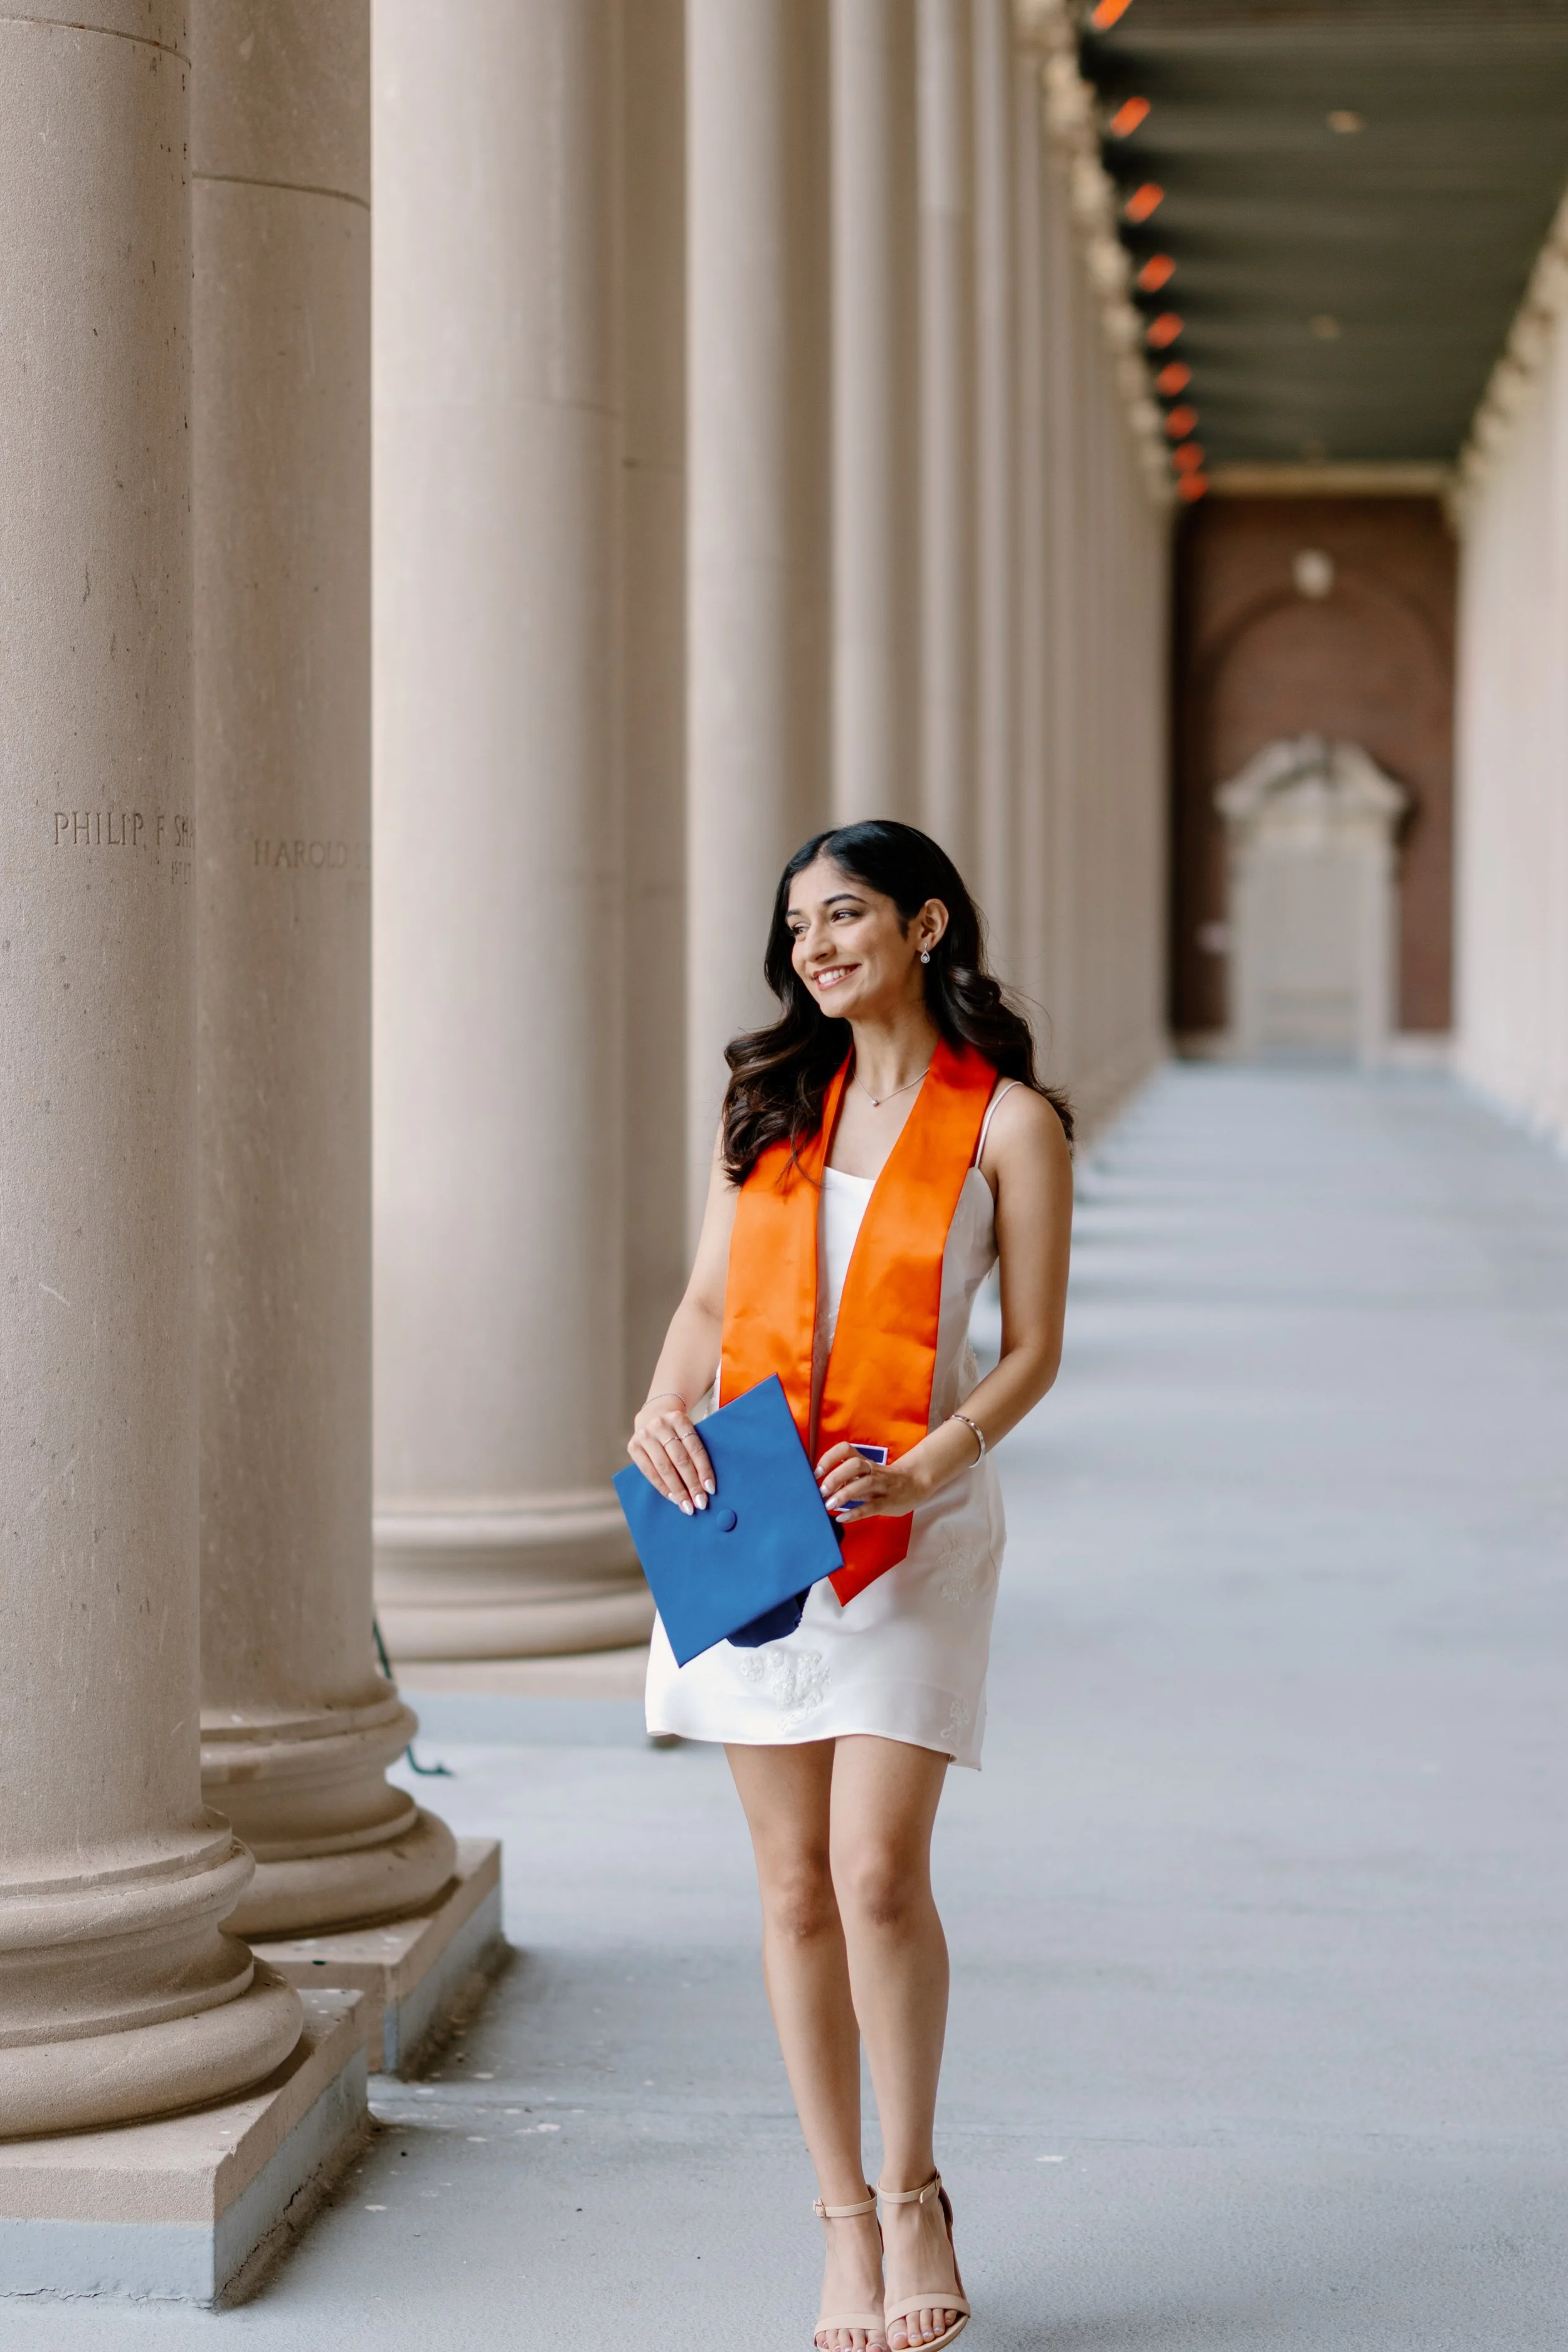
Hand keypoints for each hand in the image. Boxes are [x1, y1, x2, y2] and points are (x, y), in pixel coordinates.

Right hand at [628, 1393, 715, 1514]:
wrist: (651, 1416)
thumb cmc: (676, 1430)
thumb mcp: (687, 1431)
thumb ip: (694, 1450)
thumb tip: (706, 1484)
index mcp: (679, 1419)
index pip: (695, 1448)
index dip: (703, 1470)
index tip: (710, 1489)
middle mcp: (660, 1425)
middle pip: (680, 1459)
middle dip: (691, 1484)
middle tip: (700, 1503)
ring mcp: (645, 1436)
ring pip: (664, 1468)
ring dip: (677, 1490)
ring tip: (687, 1505)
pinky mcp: (633, 1447)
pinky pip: (649, 1472)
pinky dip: (662, 1487)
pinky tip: (672, 1497)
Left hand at [815, 1441, 927, 1521]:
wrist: (915, 1484)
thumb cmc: (882, 1481)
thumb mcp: (865, 1475)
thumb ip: (847, 1479)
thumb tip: (823, 1487)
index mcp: (864, 1461)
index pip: (846, 1450)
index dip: (830, 1457)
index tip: (816, 1472)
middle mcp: (872, 1470)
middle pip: (855, 1464)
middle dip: (836, 1476)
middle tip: (821, 1491)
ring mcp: (882, 1486)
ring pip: (864, 1484)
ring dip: (844, 1494)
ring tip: (828, 1505)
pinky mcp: (888, 1502)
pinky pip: (872, 1507)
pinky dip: (856, 1512)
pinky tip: (842, 1517)